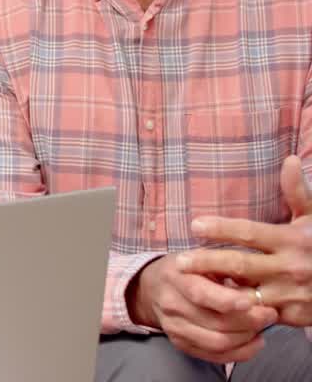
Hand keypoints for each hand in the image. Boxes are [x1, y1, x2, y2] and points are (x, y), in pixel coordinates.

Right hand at [127, 253, 276, 362]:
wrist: (150, 287)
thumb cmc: (184, 269)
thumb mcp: (201, 257)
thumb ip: (226, 267)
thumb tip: (258, 283)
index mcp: (176, 277)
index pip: (202, 294)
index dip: (229, 301)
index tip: (253, 301)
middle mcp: (171, 304)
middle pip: (216, 323)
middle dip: (250, 321)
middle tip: (270, 313)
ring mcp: (174, 327)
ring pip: (218, 343)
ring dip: (247, 338)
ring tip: (262, 327)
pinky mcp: (180, 344)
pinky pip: (214, 356)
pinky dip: (240, 352)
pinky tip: (253, 341)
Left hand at [180, 155, 311, 326]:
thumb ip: (298, 193)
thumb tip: (290, 159)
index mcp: (292, 240)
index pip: (249, 232)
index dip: (220, 228)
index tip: (195, 225)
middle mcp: (289, 267)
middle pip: (238, 264)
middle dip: (206, 263)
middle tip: (179, 261)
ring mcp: (289, 294)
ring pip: (244, 293)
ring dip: (216, 289)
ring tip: (188, 284)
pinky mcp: (291, 316)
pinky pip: (255, 313)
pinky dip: (234, 308)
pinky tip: (212, 303)